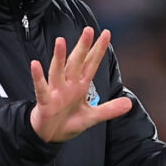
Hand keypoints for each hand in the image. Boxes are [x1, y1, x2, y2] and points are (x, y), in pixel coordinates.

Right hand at [30, 27, 132, 141]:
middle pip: (76, 62)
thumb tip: (129, 104)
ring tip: (60, 41)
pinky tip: (35, 65)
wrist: (50, 136)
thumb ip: (109, 109)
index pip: (91, 64)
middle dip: (82, 47)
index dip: (98, 49)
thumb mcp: (92, 116)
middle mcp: (68, 84)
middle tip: (88, 30)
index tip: (106, 33)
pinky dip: (38, 77)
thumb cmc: (68, 121)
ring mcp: (56, 91)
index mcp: (80, 85)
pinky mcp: (45, 100)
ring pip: (57, 71)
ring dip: (59, 56)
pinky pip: (41, 87)